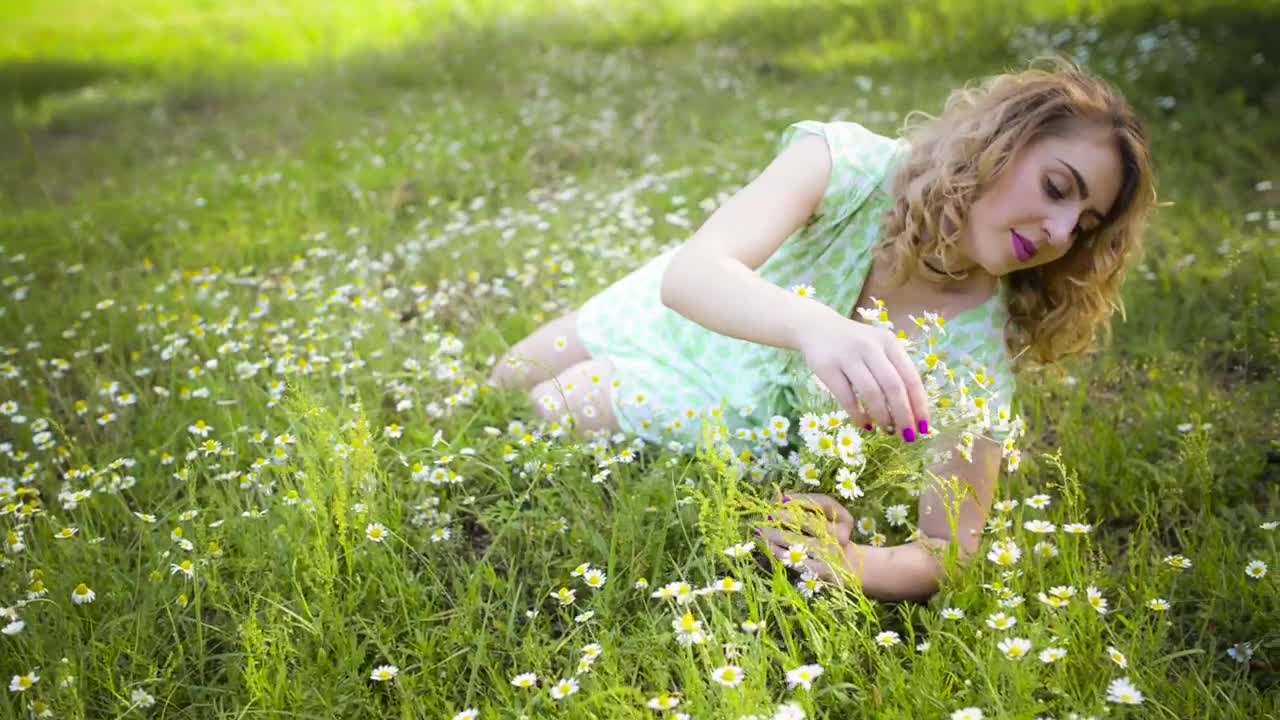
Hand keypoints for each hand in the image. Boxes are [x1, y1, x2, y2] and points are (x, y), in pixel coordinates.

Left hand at [755, 492, 855, 585]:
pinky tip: (769, 547)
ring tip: (761, 531)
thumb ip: (806, 505)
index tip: (782, 498)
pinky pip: (796, 561)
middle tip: (768, 513)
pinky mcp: (822, 571)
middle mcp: (840, 536)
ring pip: (799, 542)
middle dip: (784, 515)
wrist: (850, 567)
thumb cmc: (830, 536)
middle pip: (808, 521)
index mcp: (844, 519)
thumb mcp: (827, 518)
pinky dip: (780, 552)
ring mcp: (831, 555)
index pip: (823, 503)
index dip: (801, 499)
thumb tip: (777, 497)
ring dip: (776, 535)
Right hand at [794, 310, 929, 438]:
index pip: (911, 377)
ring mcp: (848, 357)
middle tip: (907, 436)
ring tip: (887, 430)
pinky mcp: (827, 368)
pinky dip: (858, 415)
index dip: (919, 405)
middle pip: (893, 387)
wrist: (816, 328)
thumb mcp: (879, 348)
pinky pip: (847, 397)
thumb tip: (913, 412)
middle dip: (903, 416)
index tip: (924, 428)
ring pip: (871, 393)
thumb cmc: (855, 344)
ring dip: (882, 416)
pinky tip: (865, 425)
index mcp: (889, 343)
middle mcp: (870, 347)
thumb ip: (894, 372)